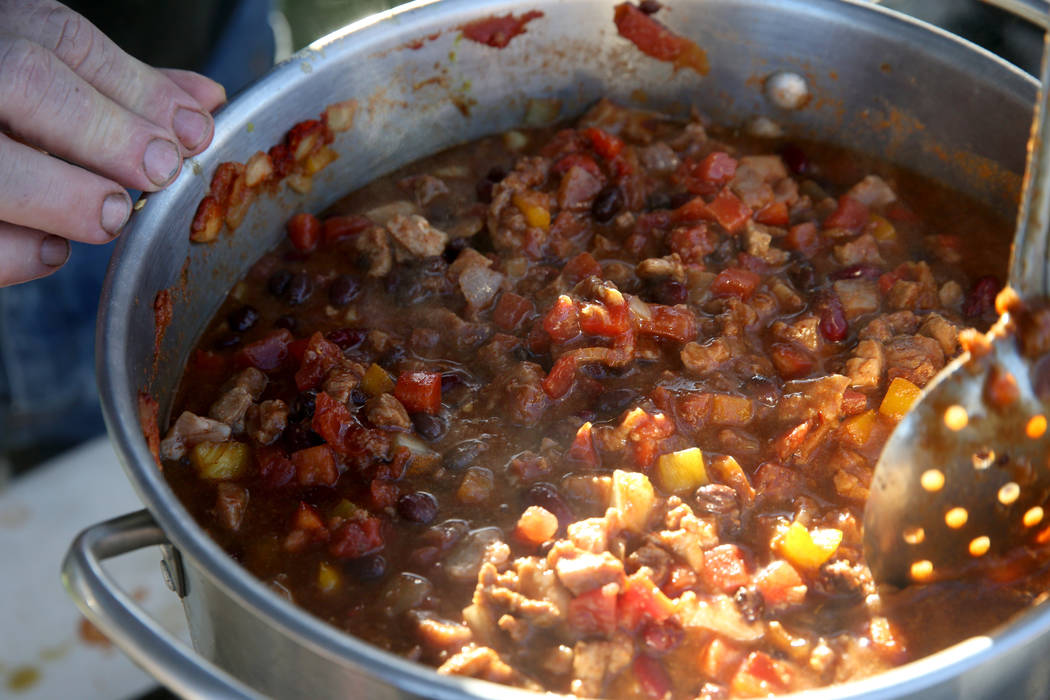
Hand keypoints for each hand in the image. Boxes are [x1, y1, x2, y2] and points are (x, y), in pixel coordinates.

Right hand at [0, 0, 226, 286]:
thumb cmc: (6, 112)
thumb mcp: (51, 78)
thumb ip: (120, 91)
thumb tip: (205, 105)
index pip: (63, 42)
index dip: (138, 92)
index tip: (193, 134)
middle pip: (25, 81)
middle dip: (106, 132)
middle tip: (160, 173)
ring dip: (62, 195)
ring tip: (112, 215)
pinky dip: (18, 249)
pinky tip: (53, 249)